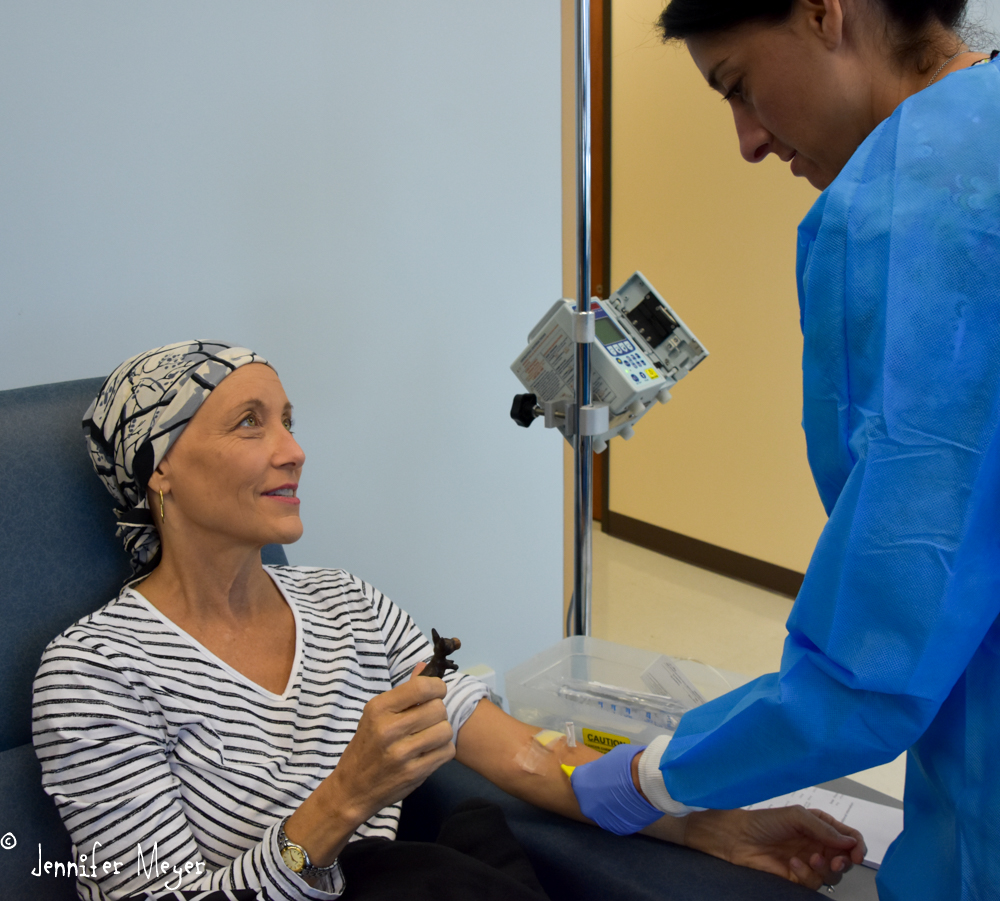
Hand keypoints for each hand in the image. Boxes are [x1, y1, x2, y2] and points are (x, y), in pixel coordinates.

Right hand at [326, 661, 454, 824]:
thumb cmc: (366, 746)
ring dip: (442, 733)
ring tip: (429, 737)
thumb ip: (404, 693)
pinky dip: (443, 751)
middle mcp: (389, 729)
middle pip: (438, 708)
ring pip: (445, 730)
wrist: (352, 789)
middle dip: (438, 713)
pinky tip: (429, 752)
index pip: (421, 688)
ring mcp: (402, 753)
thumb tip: (425, 667)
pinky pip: (447, 751)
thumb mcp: (377, 715)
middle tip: (427, 720)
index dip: (437, 687)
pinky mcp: (414, 773)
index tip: (435, 693)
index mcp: (379, 709)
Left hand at [569, 744, 663, 834]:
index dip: (589, 776)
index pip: (578, 779)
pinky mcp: (618, 828)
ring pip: (602, 811)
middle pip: (588, 798)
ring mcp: (601, 819)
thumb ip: (598, 769)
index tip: (598, 774)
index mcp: (580, 784)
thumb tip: (600, 773)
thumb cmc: (626, 764)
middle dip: (597, 792)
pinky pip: (617, 819)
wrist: (647, 782)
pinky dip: (621, 814)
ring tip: (624, 796)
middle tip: (613, 785)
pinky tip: (631, 806)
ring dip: (609, 805)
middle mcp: (586, 805)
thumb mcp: (607, 759)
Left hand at [681, 806, 866, 889]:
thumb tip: (850, 842)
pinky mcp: (798, 877)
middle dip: (845, 861)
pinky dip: (807, 874)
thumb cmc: (765, 821)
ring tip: (812, 857)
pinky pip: (813, 882)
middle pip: (846, 859)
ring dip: (825, 868)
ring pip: (833, 874)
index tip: (857, 853)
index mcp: (820, 826)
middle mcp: (818, 844)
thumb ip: (824, 828)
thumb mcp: (796, 816)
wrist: (739, 837)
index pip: (849, 837)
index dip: (857, 845)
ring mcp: (809, 862)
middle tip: (836, 860)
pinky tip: (793, 864)